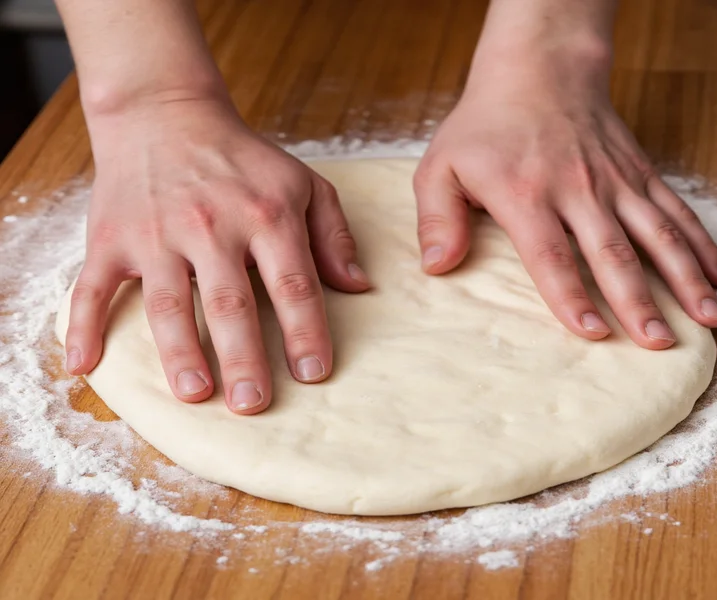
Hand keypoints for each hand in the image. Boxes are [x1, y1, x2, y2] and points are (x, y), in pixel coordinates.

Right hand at [65, 98, 369, 413]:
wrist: (165, 114)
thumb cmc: (243, 160)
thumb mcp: (303, 183)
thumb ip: (333, 236)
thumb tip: (358, 287)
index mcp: (266, 216)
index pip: (292, 283)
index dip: (305, 331)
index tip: (314, 373)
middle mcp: (212, 226)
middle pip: (230, 302)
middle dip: (243, 356)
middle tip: (252, 403)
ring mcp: (157, 234)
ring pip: (167, 302)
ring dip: (179, 351)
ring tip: (194, 393)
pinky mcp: (111, 239)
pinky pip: (93, 286)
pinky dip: (83, 326)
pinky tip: (85, 367)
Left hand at [414, 47, 716, 349]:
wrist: (538, 71)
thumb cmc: (484, 127)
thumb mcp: (441, 167)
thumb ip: (436, 217)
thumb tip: (437, 267)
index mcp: (526, 194)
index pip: (551, 254)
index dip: (571, 294)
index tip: (592, 330)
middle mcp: (577, 190)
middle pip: (613, 252)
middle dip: (638, 300)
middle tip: (657, 342)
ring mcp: (615, 182)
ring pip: (658, 234)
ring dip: (685, 278)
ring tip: (709, 319)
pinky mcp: (639, 174)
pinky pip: (677, 210)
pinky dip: (702, 244)